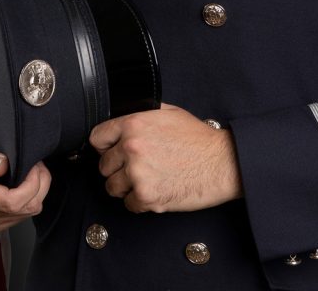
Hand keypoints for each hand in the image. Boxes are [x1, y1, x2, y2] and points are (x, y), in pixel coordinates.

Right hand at [0, 133, 50, 233]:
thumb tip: (3, 165)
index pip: (13, 202)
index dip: (32, 183)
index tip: (33, 164)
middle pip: (26, 210)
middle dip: (39, 185)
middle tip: (35, 163)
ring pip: (25, 215)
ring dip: (35, 193)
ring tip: (29, 170)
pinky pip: (16, 217)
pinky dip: (26, 200)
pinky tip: (22, 183)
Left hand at [89, 103, 242, 213]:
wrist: (220, 162)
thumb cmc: (198, 139)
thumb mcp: (169, 112)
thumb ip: (142, 114)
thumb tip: (126, 116)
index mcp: (134, 124)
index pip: (97, 138)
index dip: (104, 146)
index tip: (111, 151)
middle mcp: (132, 148)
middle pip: (103, 166)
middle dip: (117, 168)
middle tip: (135, 168)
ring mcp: (137, 173)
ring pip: (112, 187)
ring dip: (126, 186)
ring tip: (146, 180)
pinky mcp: (146, 197)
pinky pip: (128, 204)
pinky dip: (140, 201)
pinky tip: (156, 189)